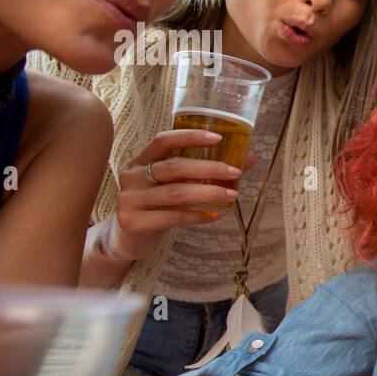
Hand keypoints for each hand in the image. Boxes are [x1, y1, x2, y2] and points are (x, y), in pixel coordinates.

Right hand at [103, 129, 253, 262]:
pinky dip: (196, 216)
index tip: (218, 138)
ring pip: (175, 193)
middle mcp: (132, 176)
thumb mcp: (176, 185)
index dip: (189, 137)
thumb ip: (204, 172)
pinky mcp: (132, 222)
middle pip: (174, 168)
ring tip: (232, 195)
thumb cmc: (158, 206)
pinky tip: (214, 216)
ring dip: (208, 193)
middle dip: (208, 168)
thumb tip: (249, 157)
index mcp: (141, 160)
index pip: (163, 141)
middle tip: (235, 172)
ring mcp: (129, 199)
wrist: (127, 238)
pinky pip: (171, 218)